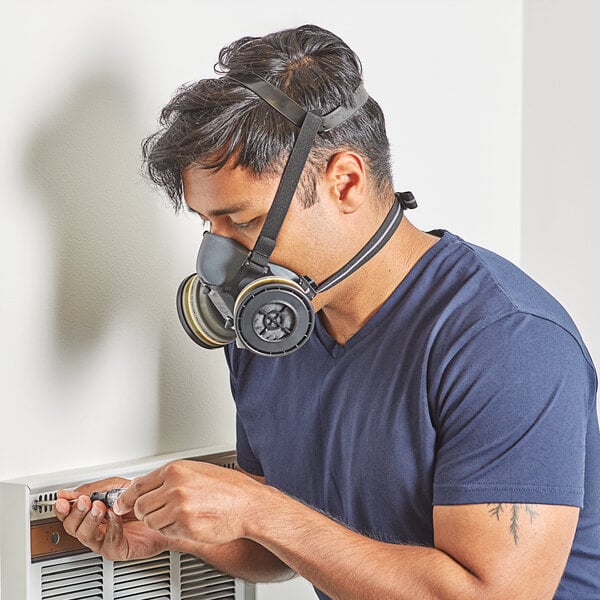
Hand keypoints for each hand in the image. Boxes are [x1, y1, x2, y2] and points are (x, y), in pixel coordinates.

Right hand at [55, 477, 168, 560]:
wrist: (167, 512)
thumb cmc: (144, 501)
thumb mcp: (119, 487)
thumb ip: (97, 489)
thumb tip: (72, 491)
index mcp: (92, 514)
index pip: (69, 514)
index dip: (63, 507)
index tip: (62, 499)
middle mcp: (96, 529)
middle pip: (73, 527)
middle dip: (76, 513)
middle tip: (84, 501)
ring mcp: (105, 540)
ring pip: (87, 536)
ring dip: (90, 520)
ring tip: (99, 507)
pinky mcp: (119, 549)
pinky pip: (108, 541)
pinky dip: (111, 526)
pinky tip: (116, 516)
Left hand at [113, 460, 261, 544]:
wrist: (248, 505)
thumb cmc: (228, 488)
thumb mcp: (196, 471)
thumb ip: (170, 477)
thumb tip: (147, 484)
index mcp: (176, 470)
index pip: (138, 486)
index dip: (127, 498)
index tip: (122, 504)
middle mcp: (175, 487)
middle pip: (141, 506)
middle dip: (146, 512)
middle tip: (157, 511)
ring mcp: (179, 508)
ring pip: (151, 522)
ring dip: (160, 522)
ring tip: (179, 516)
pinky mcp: (185, 527)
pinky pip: (166, 533)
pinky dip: (173, 531)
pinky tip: (188, 522)